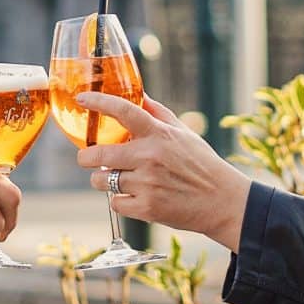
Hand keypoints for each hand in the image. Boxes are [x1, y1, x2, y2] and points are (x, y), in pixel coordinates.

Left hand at [74, 93, 251, 251]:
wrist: (221, 201)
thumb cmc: (201, 163)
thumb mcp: (182, 132)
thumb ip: (157, 113)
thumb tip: (137, 94)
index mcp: (159, 134)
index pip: (124, 110)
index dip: (99, 102)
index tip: (82, 99)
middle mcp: (150, 157)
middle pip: (100, 154)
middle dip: (86, 157)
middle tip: (86, 157)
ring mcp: (147, 184)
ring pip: (102, 181)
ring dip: (102, 180)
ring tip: (116, 179)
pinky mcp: (147, 208)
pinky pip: (115, 203)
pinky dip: (119, 200)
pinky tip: (133, 196)